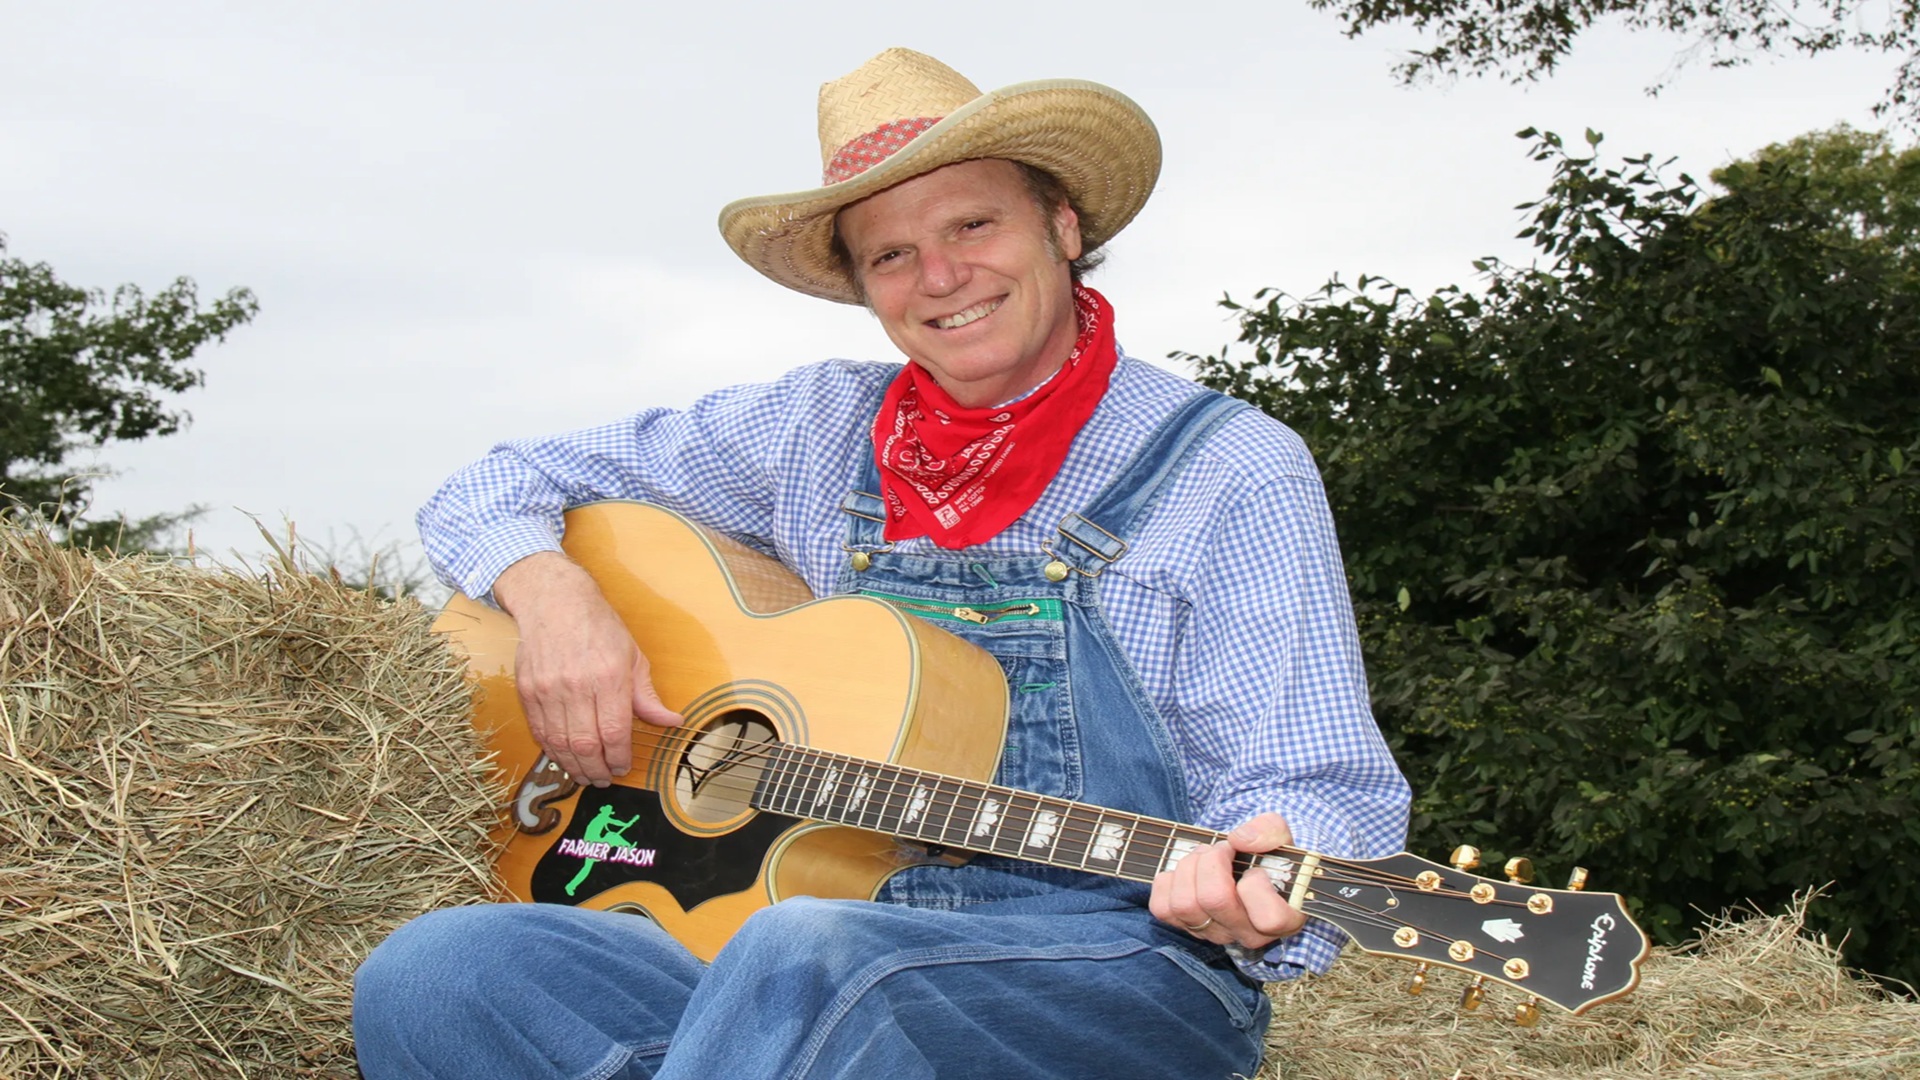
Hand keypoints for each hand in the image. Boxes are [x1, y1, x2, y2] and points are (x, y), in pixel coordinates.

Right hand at [492, 552, 681, 786]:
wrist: (553, 601)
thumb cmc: (598, 626)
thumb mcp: (633, 655)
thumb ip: (648, 695)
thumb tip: (671, 721)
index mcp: (608, 676)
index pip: (614, 732)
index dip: (619, 757)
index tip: (624, 767)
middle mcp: (576, 685)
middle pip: (585, 744)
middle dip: (597, 770)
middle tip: (604, 779)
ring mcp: (547, 689)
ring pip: (560, 743)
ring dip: (574, 766)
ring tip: (586, 775)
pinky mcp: (527, 691)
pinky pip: (540, 731)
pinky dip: (552, 750)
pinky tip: (564, 757)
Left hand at [1149, 812, 1306, 949]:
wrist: (1246, 863)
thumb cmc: (1268, 854)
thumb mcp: (1279, 835)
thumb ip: (1269, 832)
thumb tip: (1238, 840)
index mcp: (1283, 919)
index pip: (1267, 918)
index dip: (1255, 884)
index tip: (1254, 868)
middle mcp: (1248, 934)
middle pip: (1214, 900)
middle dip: (1211, 861)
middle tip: (1220, 849)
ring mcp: (1216, 934)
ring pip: (1184, 905)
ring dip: (1188, 867)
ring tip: (1202, 855)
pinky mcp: (1187, 928)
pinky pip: (1162, 908)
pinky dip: (1168, 881)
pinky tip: (1186, 871)